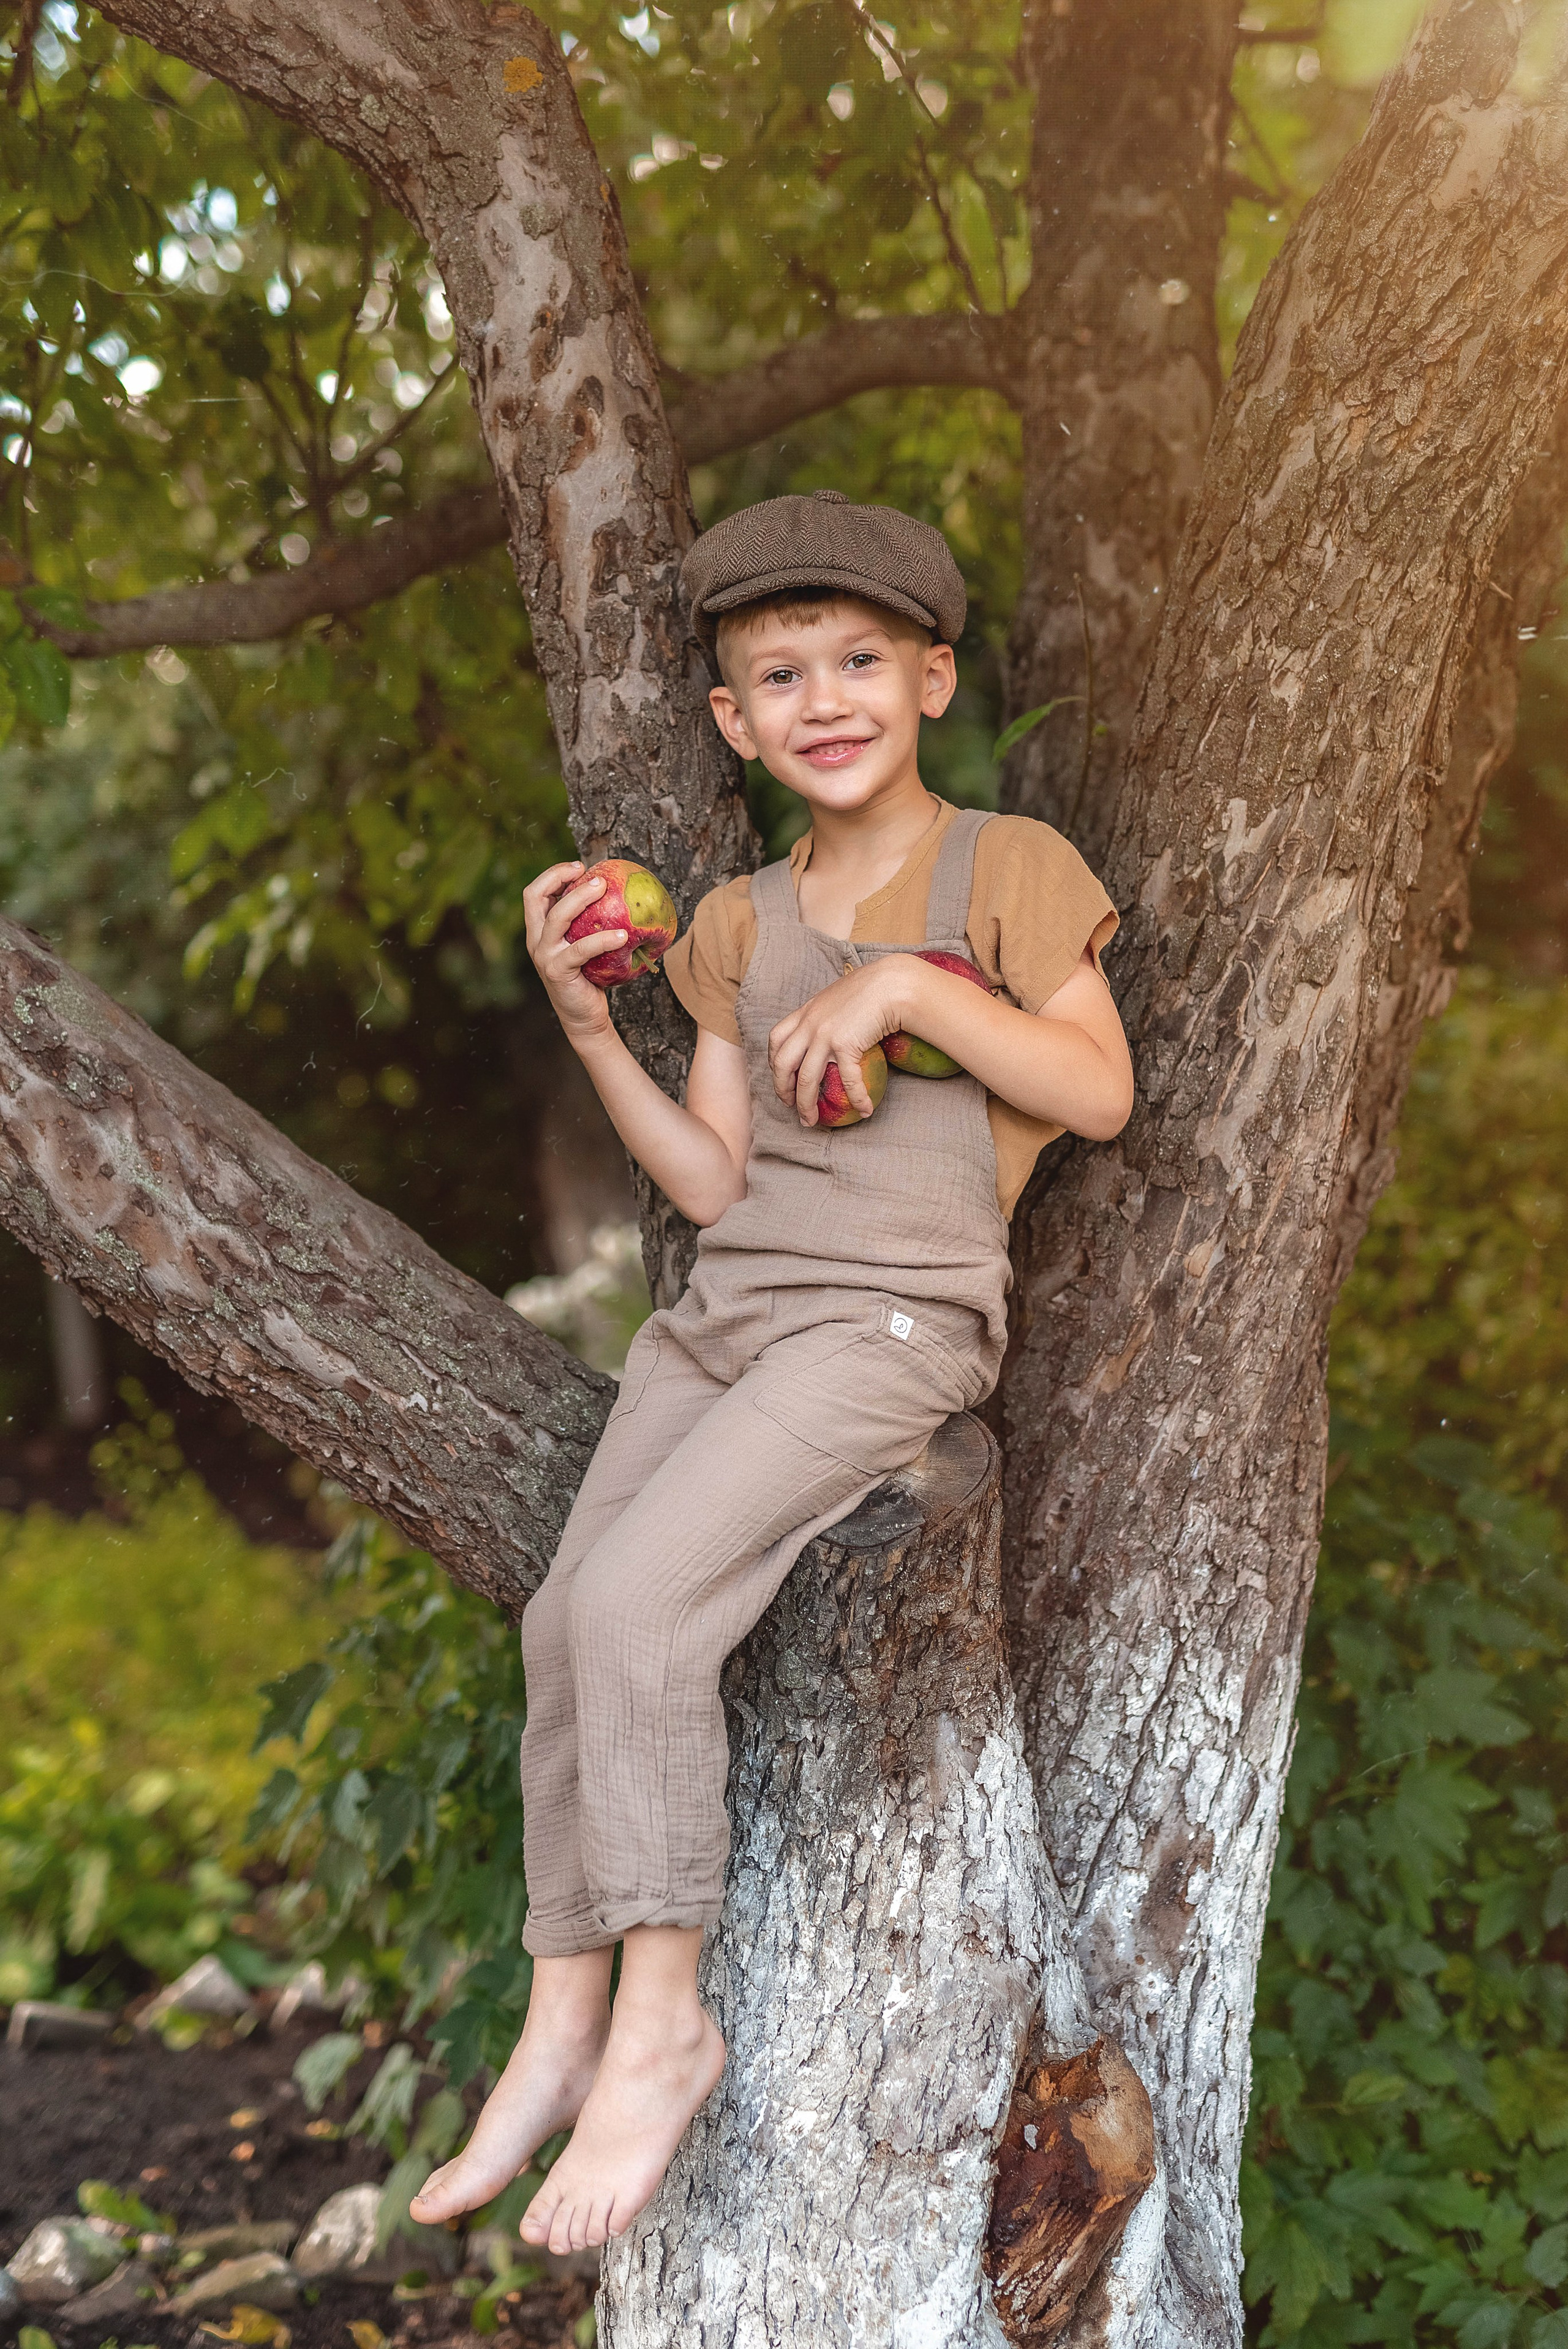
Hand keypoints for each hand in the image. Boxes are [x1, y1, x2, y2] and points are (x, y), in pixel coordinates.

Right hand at [524, 861, 621, 1044]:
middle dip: (561, 878)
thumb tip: (616, 893)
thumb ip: (587, 924)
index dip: (553, 874)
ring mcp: (544, 956)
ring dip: (580, 898)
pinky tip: (623, 935)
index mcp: (539, 931)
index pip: (534, 893)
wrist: (584, 1017)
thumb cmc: (590, 977)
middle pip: (536, 897)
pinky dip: (602, 939)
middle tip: (595, 875)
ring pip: (557, 917)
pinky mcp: (558, 972)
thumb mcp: (584, 946)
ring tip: (605, 889)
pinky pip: (581, 949)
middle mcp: (536, 941)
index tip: (580, 867)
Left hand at [768, 958, 909, 1125]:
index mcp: (806, 1012)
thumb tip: (833, 1028)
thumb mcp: (838, 997)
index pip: (776, 1040)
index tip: (782, 1080)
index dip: (774, 1064)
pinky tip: (865, 1110)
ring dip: (806, 1105)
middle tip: (792, 1108)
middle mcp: (809, 1025)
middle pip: (782, 1064)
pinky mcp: (845, 1045)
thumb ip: (828, 1013)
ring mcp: (824, 1035)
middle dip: (783, 1091)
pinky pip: (847, 1080)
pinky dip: (857, 1098)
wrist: (891, 983)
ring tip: (812, 1121)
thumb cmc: (872, 988)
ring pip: (805, 1079)